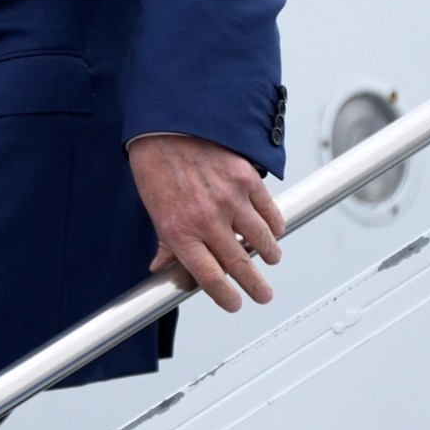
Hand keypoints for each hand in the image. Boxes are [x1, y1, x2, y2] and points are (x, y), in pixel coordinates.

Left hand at [132, 133, 286, 311]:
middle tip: (263, 295)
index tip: (235, 303)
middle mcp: (206, 219)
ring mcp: (229, 200)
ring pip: (261, 241)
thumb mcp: (154, 211)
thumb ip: (166, 243)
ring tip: (270, 260)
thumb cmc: (157, 167)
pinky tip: (272, 231)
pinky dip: (274, 226)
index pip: (209, 277)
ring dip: (269, 255)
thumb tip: (163, 269)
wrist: (167, 126)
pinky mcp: (246, 180)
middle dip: (256, 287)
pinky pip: (270, 213)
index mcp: (179, 232)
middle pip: (240, 266)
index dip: (226, 297)